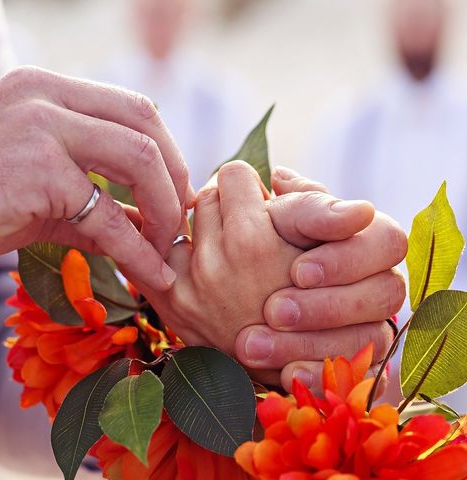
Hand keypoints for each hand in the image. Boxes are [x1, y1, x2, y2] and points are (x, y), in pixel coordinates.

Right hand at [0, 67, 191, 288]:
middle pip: (146, 123)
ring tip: (167, 251)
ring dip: (164, 209)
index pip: (133, 107)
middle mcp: (46, 95)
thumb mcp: (36, 190)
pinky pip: (106, 212)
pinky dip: (136, 247)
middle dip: (175, 177)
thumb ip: (93, 197)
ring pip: (138, 157)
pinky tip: (149, 273)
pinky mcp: (35, 169)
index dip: (166, 152)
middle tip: (180, 222)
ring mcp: (40, 126)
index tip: (175, 195)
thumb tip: (148, 224)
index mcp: (46, 89)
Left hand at [131, 162, 405, 392]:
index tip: (258, 207)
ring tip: (226, 255)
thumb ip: (308, 200)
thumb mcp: (326, 249)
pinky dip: (170, 251)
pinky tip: (192, 264)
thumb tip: (275, 173)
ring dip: (200, 231)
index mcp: (252, 240)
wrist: (288, 365)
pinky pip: (153, 250)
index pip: (233, 174)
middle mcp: (213, 261)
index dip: (250, 189)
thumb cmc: (316, 299)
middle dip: (225, 208)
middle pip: (205, 195)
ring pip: (179, 219)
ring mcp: (186, 285)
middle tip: (245, 231)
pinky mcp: (168, 302)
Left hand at [238, 166, 406, 391]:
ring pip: (366, 341)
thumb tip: (279, 177)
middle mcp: (379, 282)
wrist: (254, 303)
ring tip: (250, 343)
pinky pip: (352, 380)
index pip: (387, 241)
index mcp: (369, 239)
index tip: (297, 272)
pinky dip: (315, 378)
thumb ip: (285, 201)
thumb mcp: (281, 220)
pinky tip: (282, 375)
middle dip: (324, 306)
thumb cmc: (272, 242)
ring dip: (306, 344)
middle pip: (385, 293)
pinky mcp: (357, 364)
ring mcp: (372, 326)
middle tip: (273, 310)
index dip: (344, 258)